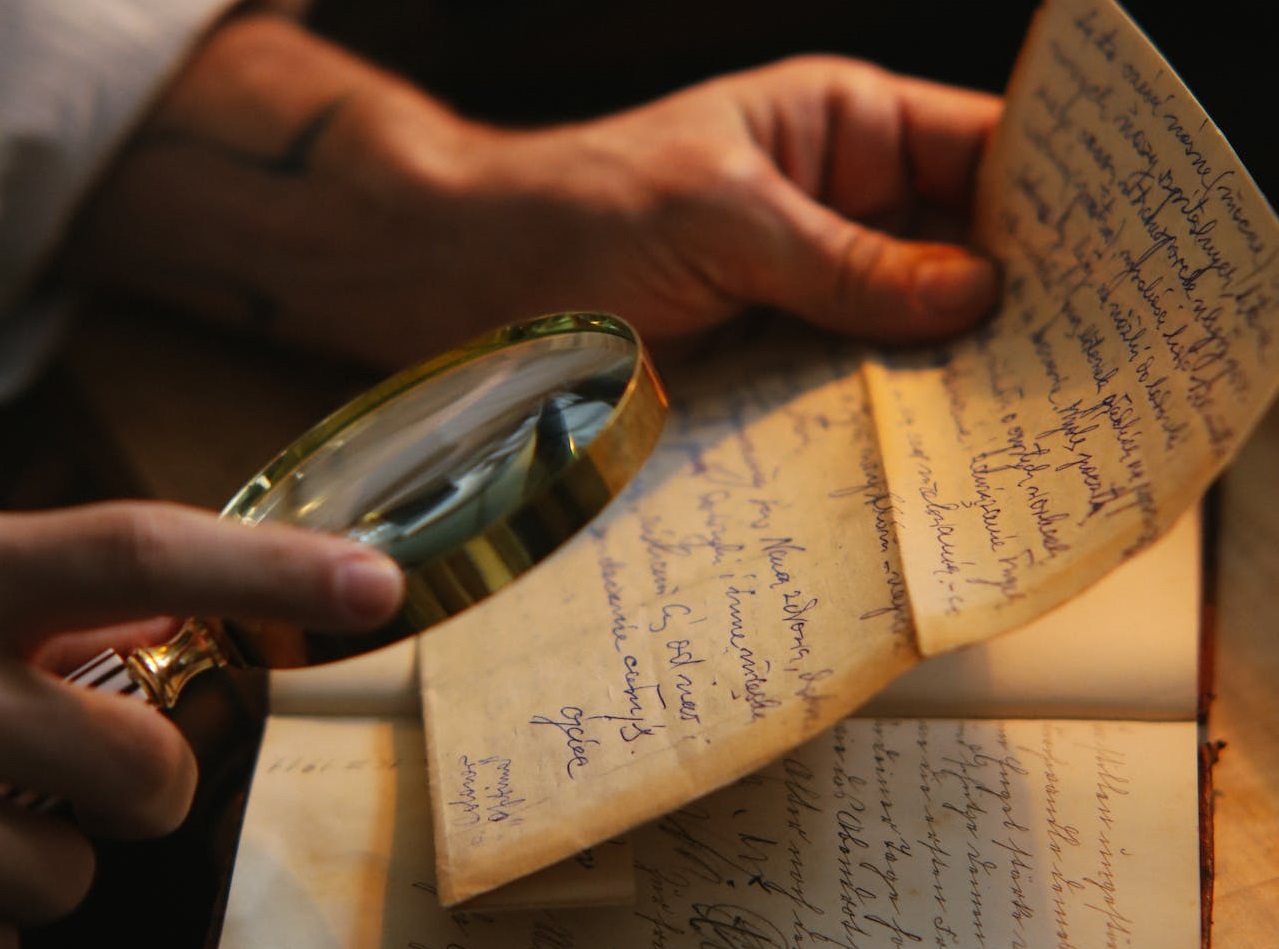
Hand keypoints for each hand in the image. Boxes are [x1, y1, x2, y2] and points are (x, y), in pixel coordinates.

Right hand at [0, 502, 402, 937]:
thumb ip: (60, 593)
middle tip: (113, 773)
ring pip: (66, 878)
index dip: (269, 568)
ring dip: (50, 860)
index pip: (139, 549)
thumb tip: (178, 606)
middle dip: (156, 787)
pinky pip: (5, 935)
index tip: (380, 582)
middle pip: (142, 766)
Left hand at [61, 17, 999, 366]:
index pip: (977, 149)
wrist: (465, 285)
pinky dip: (882, 413)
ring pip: (907, 326)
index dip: (1046, 199)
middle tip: (1073, 369)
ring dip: (948, 371)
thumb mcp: (726, 218)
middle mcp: (833, 209)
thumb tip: (974, 293)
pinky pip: (847, 382)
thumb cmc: (579, 214)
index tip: (1106, 267)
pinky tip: (921, 451)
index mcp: (836, 129)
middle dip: (1008, 302)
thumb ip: (852, 260)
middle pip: (956, 249)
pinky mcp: (770, 361)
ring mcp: (804, 291)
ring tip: (1015, 422)